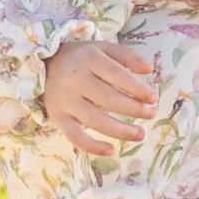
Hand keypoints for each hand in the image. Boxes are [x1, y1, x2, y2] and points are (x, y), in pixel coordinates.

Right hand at [41, 40, 158, 153]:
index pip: (117, 75)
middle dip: (134, 109)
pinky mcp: (58, 118)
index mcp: (88, 59)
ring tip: (140, 134)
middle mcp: (75, 80)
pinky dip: (93, 147)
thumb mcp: (103, 48)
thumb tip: (149, 70)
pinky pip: (75, 137)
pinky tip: (111, 150)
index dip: (137, 89)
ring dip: (120, 130)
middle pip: (108, 99)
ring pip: (95, 120)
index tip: (153, 99)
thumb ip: (127, 56)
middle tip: (152, 114)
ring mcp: (65, 101)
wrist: (45, 65)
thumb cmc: (81, 57)